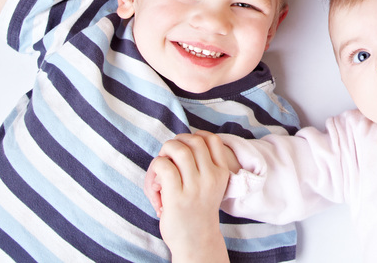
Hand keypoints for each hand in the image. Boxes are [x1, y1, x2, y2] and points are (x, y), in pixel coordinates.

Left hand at [144, 131, 239, 262]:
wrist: (196, 242)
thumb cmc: (198, 212)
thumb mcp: (210, 186)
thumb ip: (202, 166)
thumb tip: (178, 144)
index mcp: (221, 173)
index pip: (212, 139)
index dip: (195, 135)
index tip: (184, 144)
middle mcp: (211, 177)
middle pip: (193, 141)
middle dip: (176, 142)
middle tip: (168, 157)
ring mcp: (195, 187)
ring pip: (178, 150)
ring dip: (165, 153)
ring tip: (161, 168)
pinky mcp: (177, 197)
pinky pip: (164, 167)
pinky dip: (155, 168)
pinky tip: (155, 183)